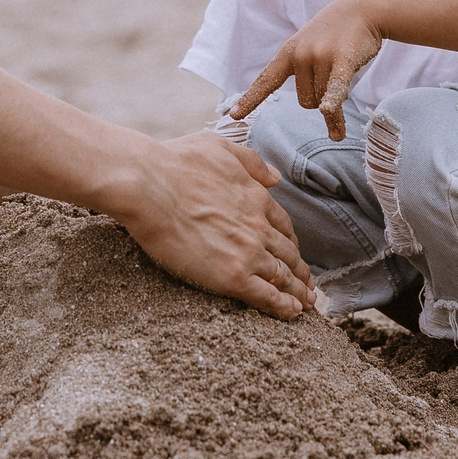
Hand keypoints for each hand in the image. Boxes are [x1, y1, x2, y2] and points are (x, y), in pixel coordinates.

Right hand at [108, 131, 314, 318]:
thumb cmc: (175, 162)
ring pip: (282, 276)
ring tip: (306, 303)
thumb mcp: (219, 147)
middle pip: (288, 253)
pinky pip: (267, 296)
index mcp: (256, 197)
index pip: (282, 226)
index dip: (291, 242)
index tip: (293, 252)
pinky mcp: (232, 276)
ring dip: (297, 291)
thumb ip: (251, 162)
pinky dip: (283, 306)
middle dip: (300, 270)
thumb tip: (275, 176)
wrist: (149, 185)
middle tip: (308, 285)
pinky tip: (291, 312)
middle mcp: (258, 226)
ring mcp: (248, 252)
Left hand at [229, 0, 383, 141]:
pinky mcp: (343, 59)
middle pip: (306, 102)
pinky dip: (333, 101)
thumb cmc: (336, 34)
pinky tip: (329, 112)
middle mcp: (300, 55)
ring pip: (324, 101)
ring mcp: (320, 56)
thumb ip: (308, 78)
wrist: (362, 8)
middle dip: (320, 97)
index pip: (266, 81)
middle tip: (332, 73)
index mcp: (288, 53)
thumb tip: (326, 119)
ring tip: (343, 68)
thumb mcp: (312, 50)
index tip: (234, 115)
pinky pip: (335, 87)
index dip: (250, 99)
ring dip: (336, 97)